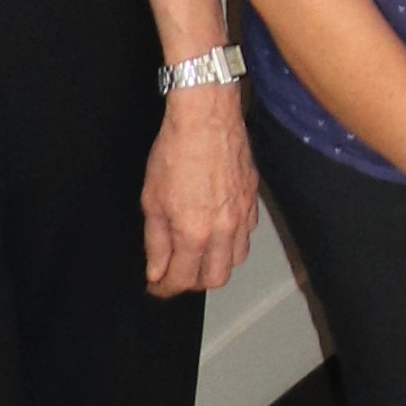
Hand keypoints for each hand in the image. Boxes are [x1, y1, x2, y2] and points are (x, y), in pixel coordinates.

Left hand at [139, 87, 258, 295]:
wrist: (206, 117)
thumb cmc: (176, 151)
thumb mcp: (152, 200)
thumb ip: (156, 242)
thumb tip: (157, 270)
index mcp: (193, 232)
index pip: (181, 279)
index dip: (164, 288)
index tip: (156, 286)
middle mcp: (222, 229)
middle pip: (215, 279)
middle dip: (192, 283)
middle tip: (175, 273)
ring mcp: (242, 214)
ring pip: (236, 260)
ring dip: (215, 265)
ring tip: (197, 255)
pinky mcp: (253, 199)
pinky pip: (247, 234)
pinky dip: (232, 241)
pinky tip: (216, 230)